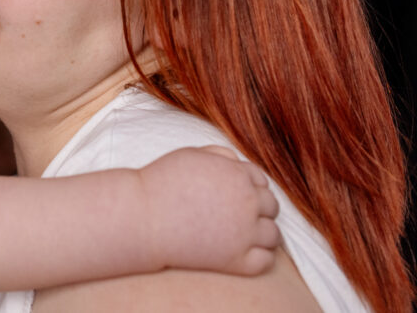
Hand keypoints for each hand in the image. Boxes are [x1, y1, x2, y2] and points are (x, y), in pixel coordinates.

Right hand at [138, 145, 280, 275]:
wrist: (143, 218)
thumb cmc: (161, 183)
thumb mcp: (190, 156)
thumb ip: (220, 155)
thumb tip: (237, 163)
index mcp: (238, 175)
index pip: (261, 182)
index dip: (249, 188)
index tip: (232, 197)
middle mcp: (248, 202)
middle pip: (271, 207)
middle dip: (257, 210)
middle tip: (233, 216)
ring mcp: (244, 233)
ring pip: (273, 235)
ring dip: (260, 235)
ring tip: (237, 236)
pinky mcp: (236, 260)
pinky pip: (265, 261)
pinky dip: (258, 258)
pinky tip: (239, 253)